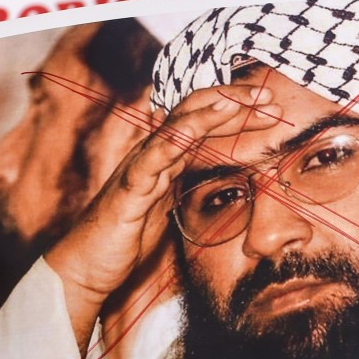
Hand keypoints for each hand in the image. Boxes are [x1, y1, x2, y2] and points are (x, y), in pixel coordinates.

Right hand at [45, 84, 280, 346]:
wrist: (86, 266)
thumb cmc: (124, 237)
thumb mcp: (167, 206)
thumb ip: (185, 184)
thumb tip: (216, 177)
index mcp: (166, 158)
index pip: (205, 123)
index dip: (238, 112)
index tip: (272, 107)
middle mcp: (152, 154)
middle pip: (195, 113)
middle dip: (233, 101)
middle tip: (269, 93)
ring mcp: (139, 168)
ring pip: (176, 126)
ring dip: (211, 111)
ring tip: (239, 101)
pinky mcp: (129, 190)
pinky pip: (151, 159)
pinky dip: (172, 141)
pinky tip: (192, 129)